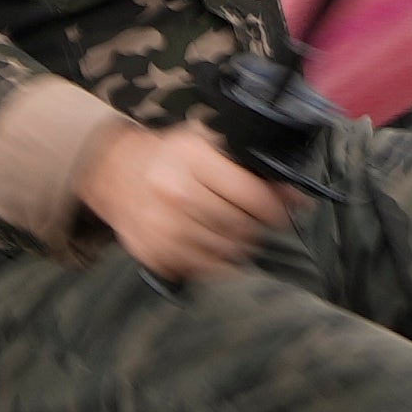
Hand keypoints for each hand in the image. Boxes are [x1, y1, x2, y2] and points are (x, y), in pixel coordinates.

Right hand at [81, 117, 291, 283]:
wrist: (114, 172)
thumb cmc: (169, 156)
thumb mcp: (207, 143)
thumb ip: (250, 167)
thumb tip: (298, 197)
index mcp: (192, 158)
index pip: (252, 195)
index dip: (276, 209)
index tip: (283, 213)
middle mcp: (175, 193)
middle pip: (241, 227)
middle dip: (258, 229)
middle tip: (259, 224)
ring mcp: (161, 227)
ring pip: (225, 252)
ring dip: (240, 247)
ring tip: (237, 235)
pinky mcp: (154, 252)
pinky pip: (202, 269)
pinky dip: (216, 263)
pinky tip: (214, 246)